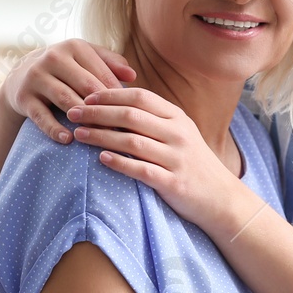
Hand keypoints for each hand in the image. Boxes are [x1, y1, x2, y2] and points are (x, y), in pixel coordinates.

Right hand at [1, 40, 136, 144]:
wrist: (21, 75)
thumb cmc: (66, 68)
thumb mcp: (86, 58)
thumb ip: (111, 63)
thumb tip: (132, 75)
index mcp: (75, 47)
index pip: (102, 74)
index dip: (118, 96)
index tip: (132, 115)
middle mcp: (54, 57)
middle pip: (86, 86)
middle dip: (104, 108)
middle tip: (121, 129)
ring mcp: (36, 76)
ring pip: (65, 99)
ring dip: (83, 118)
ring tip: (100, 135)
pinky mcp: (23, 96)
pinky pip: (41, 116)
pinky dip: (54, 129)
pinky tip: (68, 139)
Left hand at [67, 86, 239, 226]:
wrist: (221, 198)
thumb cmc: (193, 164)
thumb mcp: (180, 134)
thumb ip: (154, 119)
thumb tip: (117, 103)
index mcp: (177, 118)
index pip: (139, 97)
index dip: (110, 95)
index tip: (86, 97)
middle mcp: (178, 134)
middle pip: (131, 115)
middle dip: (97, 112)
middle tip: (72, 114)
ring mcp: (176, 158)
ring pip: (132, 141)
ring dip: (101, 136)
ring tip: (78, 134)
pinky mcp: (173, 182)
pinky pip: (141, 170)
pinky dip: (119, 163)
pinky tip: (101, 159)